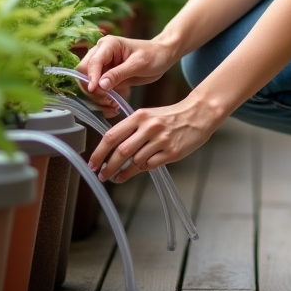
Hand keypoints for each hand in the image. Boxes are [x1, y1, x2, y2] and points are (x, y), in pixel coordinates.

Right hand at [76, 35, 176, 117]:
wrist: (162, 56)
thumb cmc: (153, 55)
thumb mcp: (138, 64)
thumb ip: (118, 74)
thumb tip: (100, 85)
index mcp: (108, 45)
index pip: (91, 62)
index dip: (91, 78)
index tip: (95, 91)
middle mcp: (101, 54)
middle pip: (83, 73)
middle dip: (93, 89)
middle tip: (108, 100)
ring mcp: (102, 67)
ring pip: (88, 85)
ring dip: (98, 98)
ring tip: (113, 105)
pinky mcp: (106, 77)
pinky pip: (98, 91)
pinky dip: (103, 101)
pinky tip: (114, 106)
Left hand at [87, 94, 219, 182]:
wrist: (198, 114)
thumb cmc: (170, 116)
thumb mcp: (148, 115)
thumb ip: (131, 129)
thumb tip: (111, 149)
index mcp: (139, 116)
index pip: (112, 136)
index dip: (99, 152)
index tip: (93, 163)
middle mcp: (149, 127)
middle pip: (121, 152)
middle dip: (108, 167)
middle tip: (101, 176)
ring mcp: (161, 140)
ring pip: (135, 161)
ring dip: (124, 172)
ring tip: (118, 176)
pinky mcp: (171, 152)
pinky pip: (150, 166)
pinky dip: (140, 170)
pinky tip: (136, 171)